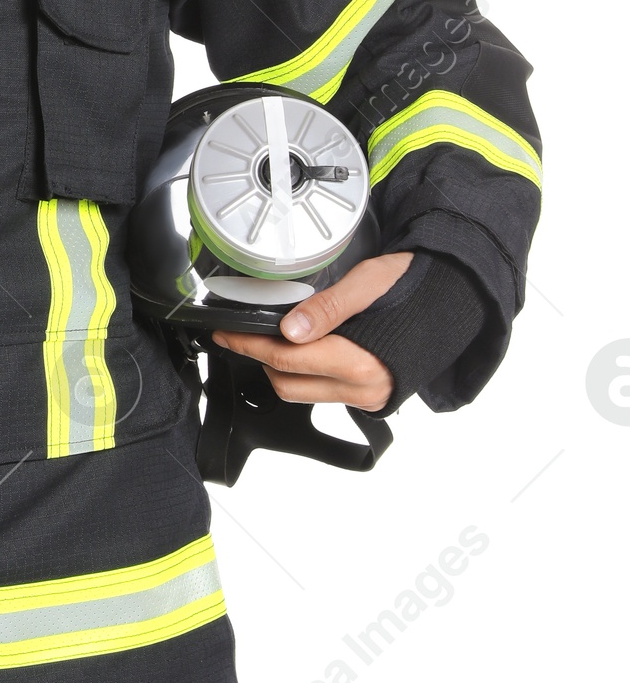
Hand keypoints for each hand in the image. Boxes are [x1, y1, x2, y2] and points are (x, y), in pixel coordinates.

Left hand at [211, 251, 412, 411]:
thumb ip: (327, 308)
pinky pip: (324, 394)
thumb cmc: (416, 285)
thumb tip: (288, 330)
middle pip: (289, 384)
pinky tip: (301, 350)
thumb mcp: (368, 283)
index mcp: (362, 363)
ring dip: (281, 369)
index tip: (225, 334)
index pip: (286, 359)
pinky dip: (305, 375)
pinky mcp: (372, 398)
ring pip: (304, 393)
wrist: (456, 297)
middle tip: (242, 333)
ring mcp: (369, 398)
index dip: (249, 345)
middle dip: (260, 358)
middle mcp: (365, 390)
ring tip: (271, 339)